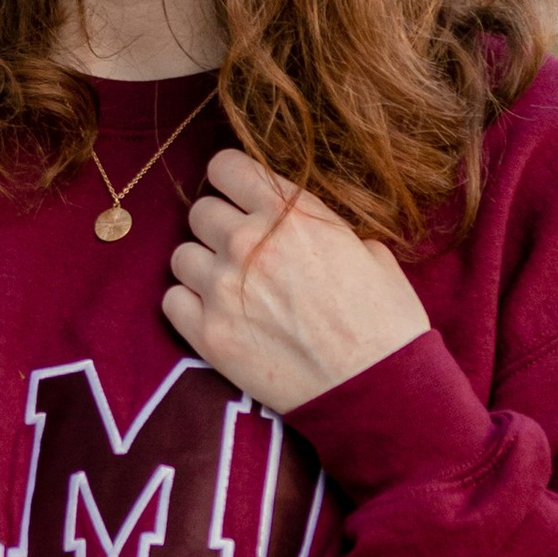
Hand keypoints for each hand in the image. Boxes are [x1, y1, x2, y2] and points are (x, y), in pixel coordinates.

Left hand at [162, 149, 429, 418]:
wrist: (378, 389)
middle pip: (200, 211)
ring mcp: (222, 289)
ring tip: (229, 287)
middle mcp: (247, 243)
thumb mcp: (369, 252)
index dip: (230, 179)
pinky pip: (172, 301)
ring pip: (181, 256)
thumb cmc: (385, 321)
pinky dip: (189, 306)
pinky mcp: (208, 335)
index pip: (226, 166)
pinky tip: (216, 315)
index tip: (237, 194)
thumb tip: (309, 229)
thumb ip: (324, 229)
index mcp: (289, 213)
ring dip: (202, 267)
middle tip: (241, 250)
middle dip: (219, 226)